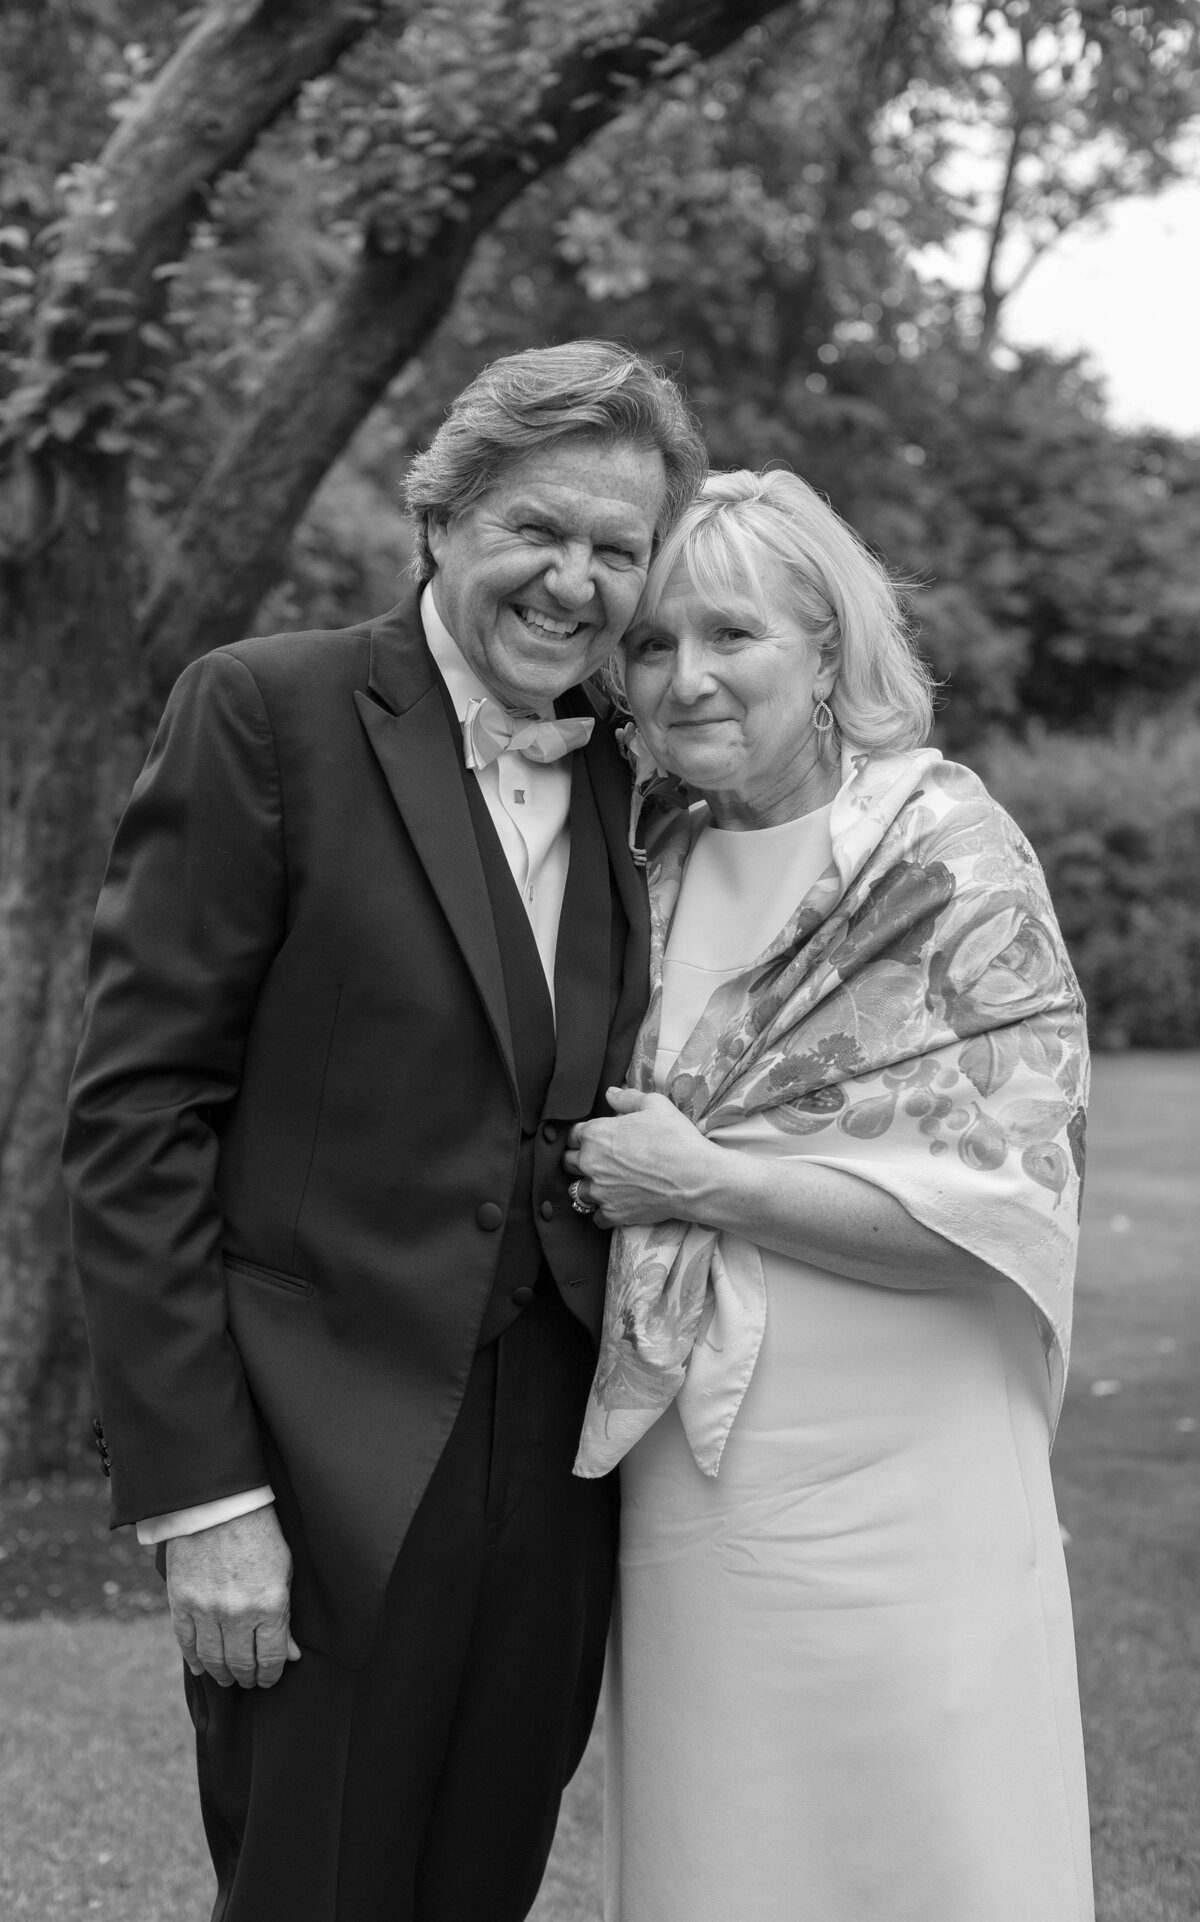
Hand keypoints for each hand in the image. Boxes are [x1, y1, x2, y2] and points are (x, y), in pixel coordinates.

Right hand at [166, 1505, 300, 1689]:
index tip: (270, 1679)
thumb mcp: (285, 1571)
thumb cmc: (260, 1533)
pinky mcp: (181, 1602)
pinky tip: (201, 1668)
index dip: (271, 1674)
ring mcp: (206, 1610)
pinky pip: (186, 1642)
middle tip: (249, 1682)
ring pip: (213, 1659)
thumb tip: (291, 1654)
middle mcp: (236, 1613)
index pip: (271, 1658)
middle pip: (241, 1663)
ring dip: (222, 1674)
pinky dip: (194, 1659)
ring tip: (228, 1678)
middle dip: (247, 1677)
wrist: (220, 1503)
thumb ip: (285, 1616)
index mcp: (269, 1605)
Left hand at [563, 1087, 717, 1229]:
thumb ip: (627, 1098)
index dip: (583, 1134)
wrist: (695, 1178)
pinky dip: (603, 1211)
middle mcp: (590, 1163)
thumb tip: (610, 1093)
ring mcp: (600, 1191)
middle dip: (579, 1159)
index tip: (596, 1138)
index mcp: (596, 1134)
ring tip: (606, 1184)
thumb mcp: (655, 1105)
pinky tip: (616, 1204)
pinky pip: (596, 1216)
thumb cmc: (676, 1138)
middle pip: (569, 1162)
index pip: (572, 1134)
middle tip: (600, 1160)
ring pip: (578, 1190)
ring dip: (589, 1186)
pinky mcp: (612, 1213)